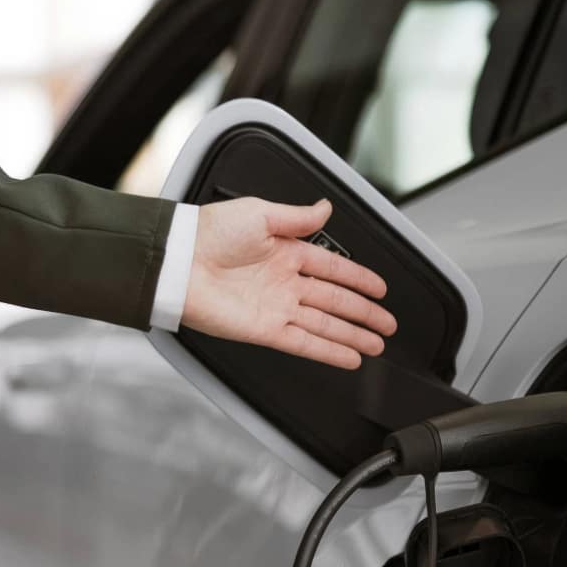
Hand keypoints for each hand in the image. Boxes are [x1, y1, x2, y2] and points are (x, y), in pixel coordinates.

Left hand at [182, 197, 397, 369]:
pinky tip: (348, 358)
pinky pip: (304, 344)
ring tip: (376, 346)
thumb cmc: (207, 232)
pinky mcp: (265, 330)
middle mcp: (284, 282)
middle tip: (387, 325)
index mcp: (285, 251)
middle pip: (335, 301)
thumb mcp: (258, 212)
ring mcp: (276, 308)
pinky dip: (328, 352)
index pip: (333, 268)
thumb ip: (297, 217)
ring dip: (352, 336)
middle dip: (364, 314)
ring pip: (325, 325)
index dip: (359, 279)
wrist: (178, 262)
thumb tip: (325, 207)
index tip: (380, 289)